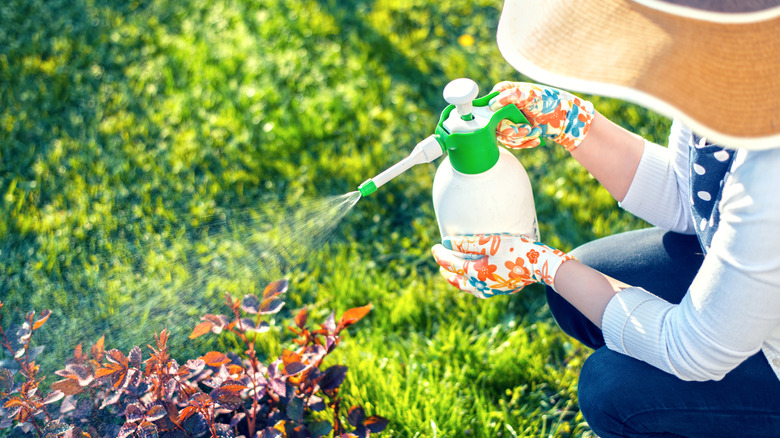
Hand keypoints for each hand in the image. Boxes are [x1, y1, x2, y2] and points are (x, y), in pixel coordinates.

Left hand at [431, 234, 574, 298]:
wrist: (542, 265)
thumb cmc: (516, 250)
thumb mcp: (490, 242)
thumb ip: (466, 243)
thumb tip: (446, 242)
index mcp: (477, 274)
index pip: (452, 265)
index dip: (440, 255)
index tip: (435, 246)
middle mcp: (482, 286)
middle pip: (457, 280)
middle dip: (446, 270)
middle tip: (440, 261)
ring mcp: (492, 291)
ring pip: (467, 287)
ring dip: (457, 279)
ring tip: (451, 272)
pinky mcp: (501, 290)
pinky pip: (479, 289)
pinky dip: (470, 283)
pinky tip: (473, 279)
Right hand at [489, 82, 594, 151]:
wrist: (565, 117)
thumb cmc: (549, 101)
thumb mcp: (531, 95)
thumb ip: (512, 95)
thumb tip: (493, 103)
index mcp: (503, 93)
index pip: (488, 108)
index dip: (496, 119)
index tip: (511, 125)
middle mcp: (502, 106)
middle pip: (494, 125)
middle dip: (512, 131)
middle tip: (527, 129)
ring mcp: (508, 119)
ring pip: (503, 136)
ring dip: (520, 138)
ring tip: (535, 133)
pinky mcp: (515, 131)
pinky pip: (512, 143)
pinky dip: (524, 143)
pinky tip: (536, 140)